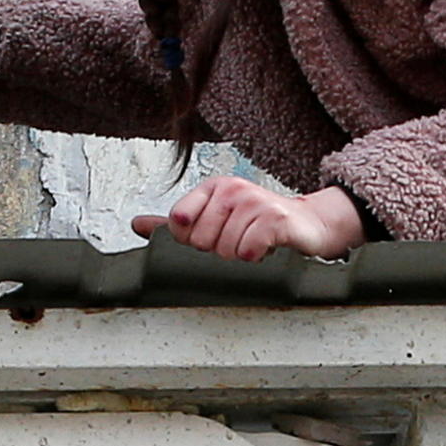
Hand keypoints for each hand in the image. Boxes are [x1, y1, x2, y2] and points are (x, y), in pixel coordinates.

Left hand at [134, 174, 365, 261]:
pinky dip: (257, 257)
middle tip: (239, 241)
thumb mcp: (216, 218)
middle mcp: (232, 189)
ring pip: (225, 250)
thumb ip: (177, 224)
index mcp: (213, 188)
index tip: (212, 236)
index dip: (192, 240)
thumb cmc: (259, 224)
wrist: (308, 225)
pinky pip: (248, 251)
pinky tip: (267, 248)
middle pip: (201, 241)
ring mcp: (254, 202)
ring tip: (254, 244)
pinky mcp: (275, 219)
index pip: (179, 221)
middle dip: (220, 251)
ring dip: (241, 256)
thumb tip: (137, 225)